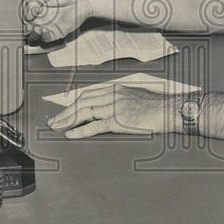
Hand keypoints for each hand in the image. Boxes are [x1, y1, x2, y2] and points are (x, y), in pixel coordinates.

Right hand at [22, 0, 94, 42]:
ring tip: (34, 28)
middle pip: (26, 25)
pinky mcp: (55, 32)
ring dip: (32, 33)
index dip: (22, 15)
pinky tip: (43, 30)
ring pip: (34, 33)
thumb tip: (28, 12)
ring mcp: (46, 25)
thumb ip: (34, 0)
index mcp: (35, 6)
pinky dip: (43, 36)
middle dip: (25, 26)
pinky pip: (46, 38)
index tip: (25, 14)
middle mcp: (39, 16)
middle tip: (28, 24)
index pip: (23, 13)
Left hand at [48, 86, 181, 138]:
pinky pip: (94, 125)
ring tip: (57, 127)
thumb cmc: (157, 107)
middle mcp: (113, 95)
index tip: (64, 110)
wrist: (170, 110)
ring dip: (67, 120)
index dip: (74, 103)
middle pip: (82, 101)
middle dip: (66, 111)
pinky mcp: (118, 120)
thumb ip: (122, 101)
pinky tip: (70, 134)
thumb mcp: (136, 98)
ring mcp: (114, 107)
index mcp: (116, 89)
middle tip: (54, 121)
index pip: (88, 94)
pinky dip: (79, 130)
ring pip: (84, 112)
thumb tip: (110, 110)